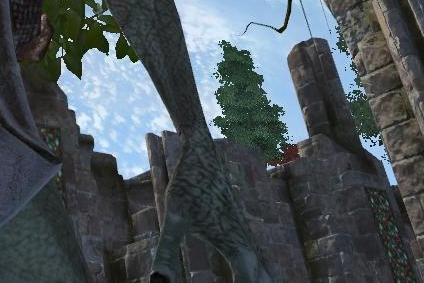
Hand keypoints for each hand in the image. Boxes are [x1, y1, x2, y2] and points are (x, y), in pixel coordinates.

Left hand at [149, 133, 276, 282]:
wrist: (203, 153)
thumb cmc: (187, 184)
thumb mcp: (174, 218)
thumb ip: (167, 251)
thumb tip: (157, 281)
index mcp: (237, 246)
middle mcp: (248, 245)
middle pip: (266, 282)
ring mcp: (248, 240)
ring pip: (267, 274)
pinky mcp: (243, 235)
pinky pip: (259, 265)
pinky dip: (261, 279)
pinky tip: (254, 281)